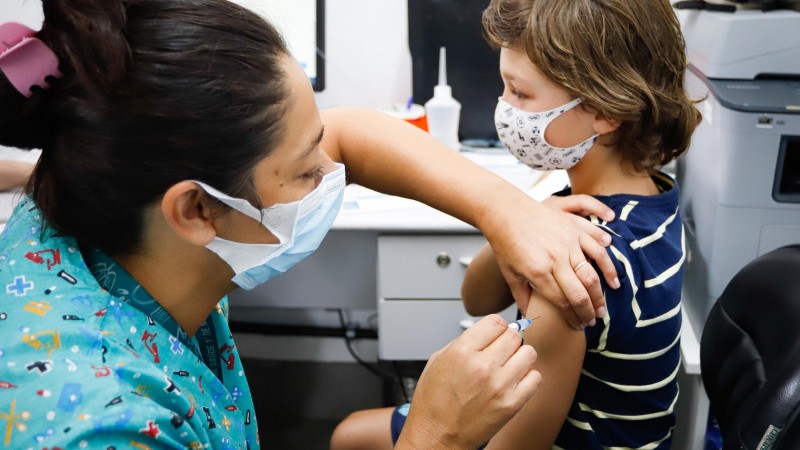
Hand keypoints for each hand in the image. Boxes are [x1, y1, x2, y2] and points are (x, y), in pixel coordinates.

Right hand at [396, 315, 540, 449]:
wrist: (437, 435)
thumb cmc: (434, 401)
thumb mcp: (438, 360)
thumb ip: (465, 342)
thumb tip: (487, 332)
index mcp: (462, 352)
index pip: (495, 322)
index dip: (495, 327)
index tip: (494, 334)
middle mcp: (483, 366)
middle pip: (514, 335)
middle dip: (507, 341)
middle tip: (500, 351)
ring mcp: (500, 386)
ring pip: (529, 353)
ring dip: (520, 356)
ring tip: (508, 365)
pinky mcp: (512, 404)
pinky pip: (535, 377)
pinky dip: (527, 377)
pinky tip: (514, 381)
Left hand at [483, 194, 619, 329]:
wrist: (506, 211)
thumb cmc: (506, 243)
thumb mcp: (510, 274)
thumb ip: (522, 298)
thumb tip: (530, 319)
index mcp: (538, 273)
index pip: (562, 304)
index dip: (573, 318)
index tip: (578, 326)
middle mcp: (555, 260)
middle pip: (579, 294)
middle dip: (589, 313)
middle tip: (593, 322)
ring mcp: (567, 244)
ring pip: (591, 276)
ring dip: (600, 296)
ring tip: (602, 309)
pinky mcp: (575, 231)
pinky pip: (598, 251)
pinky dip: (609, 267)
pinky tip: (614, 282)